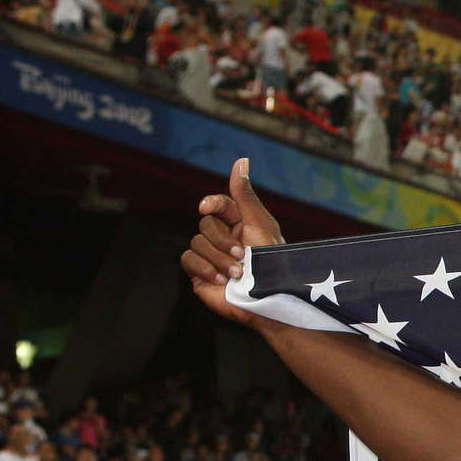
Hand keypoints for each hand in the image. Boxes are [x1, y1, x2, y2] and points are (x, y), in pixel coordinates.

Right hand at [180, 158, 285, 329]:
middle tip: (242, 256)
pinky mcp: (200, 274)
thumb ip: (245, 194)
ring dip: (218, 259)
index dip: (211, 203)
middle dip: (223, 241)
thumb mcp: (260, 224)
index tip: (207, 207)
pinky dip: (204, 269)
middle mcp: (224, 239)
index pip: (218, 205)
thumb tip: (241, 160)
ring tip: (238, 274)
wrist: (268, 300)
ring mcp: (211, 256)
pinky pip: (188, 259)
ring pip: (196, 242)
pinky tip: (221, 281)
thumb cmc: (272, 263)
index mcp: (240, 225)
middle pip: (205, 224)